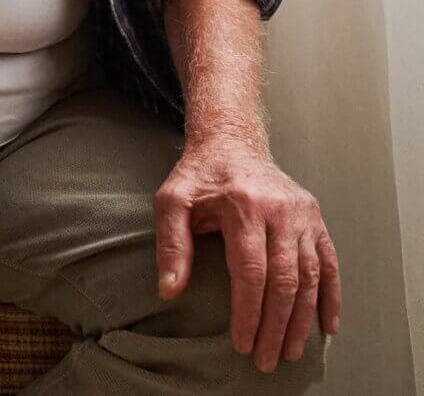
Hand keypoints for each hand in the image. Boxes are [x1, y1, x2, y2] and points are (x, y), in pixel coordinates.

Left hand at [152, 133, 340, 372]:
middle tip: (266, 361)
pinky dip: (331, 295)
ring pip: (310, 275)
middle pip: (284, 279)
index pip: (250, 271)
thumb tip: (169, 290)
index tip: (241, 344)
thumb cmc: (199, 175)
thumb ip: (170, 244)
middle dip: (276, 326)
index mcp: (243, 205)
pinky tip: (328, 325)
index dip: (248, 312)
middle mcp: (279, 209)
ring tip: (292, 352)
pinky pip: (329, 261)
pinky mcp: (313, 216)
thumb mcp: (172, 200)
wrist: (231, 141)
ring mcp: (301, 213)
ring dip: (303, 319)